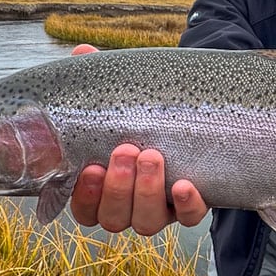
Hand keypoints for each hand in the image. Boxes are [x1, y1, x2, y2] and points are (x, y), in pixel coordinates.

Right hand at [66, 44, 208, 233]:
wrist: (193, 113)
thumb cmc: (144, 110)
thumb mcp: (122, 95)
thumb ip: (100, 80)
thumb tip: (82, 54)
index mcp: (103, 188)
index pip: (85, 209)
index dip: (85, 196)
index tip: (90, 168)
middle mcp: (129, 205)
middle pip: (114, 218)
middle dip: (117, 187)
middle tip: (126, 150)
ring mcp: (161, 208)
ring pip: (146, 222)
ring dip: (146, 192)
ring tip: (152, 155)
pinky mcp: (191, 206)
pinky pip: (190, 217)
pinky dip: (186, 205)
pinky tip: (184, 185)